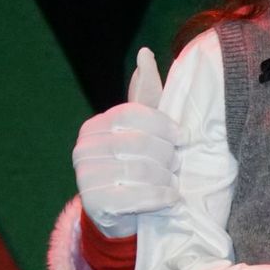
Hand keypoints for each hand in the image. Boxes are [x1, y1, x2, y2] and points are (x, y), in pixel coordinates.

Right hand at [72, 48, 181, 237]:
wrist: (120, 215)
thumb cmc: (137, 165)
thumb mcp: (143, 130)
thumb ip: (146, 95)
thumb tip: (145, 53)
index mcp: (96, 126)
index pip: (133, 113)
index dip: (164, 124)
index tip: (184, 136)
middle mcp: (84, 148)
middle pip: (140, 142)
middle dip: (168, 155)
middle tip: (177, 166)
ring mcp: (86, 176)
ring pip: (142, 170)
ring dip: (166, 179)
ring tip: (173, 183)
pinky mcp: (95, 203)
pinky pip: (137, 196)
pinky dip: (161, 198)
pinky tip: (171, 199)